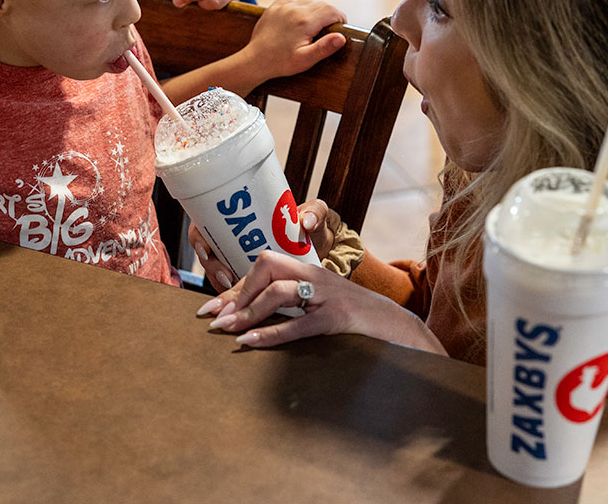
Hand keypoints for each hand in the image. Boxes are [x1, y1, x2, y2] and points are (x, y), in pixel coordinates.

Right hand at [188, 198, 332, 290]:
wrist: (319, 248)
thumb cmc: (312, 226)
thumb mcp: (316, 215)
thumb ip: (314, 213)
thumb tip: (307, 222)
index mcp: (241, 220)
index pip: (205, 225)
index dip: (199, 238)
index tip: (206, 250)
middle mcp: (234, 241)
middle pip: (208, 255)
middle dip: (213, 269)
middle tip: (225, 278)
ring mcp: (238, 262)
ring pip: (217, 275)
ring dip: (221, 287)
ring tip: (231, 295)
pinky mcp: (248, 282)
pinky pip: (232, 291)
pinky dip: (233, 301)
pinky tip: (239, 309)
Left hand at [194, 250, 446, 353]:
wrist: (398, 327)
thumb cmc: (354, 318)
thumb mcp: (319, 305)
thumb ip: (291, 305)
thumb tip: (249, 319)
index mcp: (309, 271)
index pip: (264, 267)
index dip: (234, 288)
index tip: (209, 308)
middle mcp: (316, 276)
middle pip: (267, 266)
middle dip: (238, 292)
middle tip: (216, 320)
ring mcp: (328, 296)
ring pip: (279, 292)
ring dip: (248, 311)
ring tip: (227, 331)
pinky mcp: (338, 318)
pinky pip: (298, 324)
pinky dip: (270, 333)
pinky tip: (249, 342)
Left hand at [242, 0, 346, 79]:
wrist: (254, 60)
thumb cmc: (280, 62)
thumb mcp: (305, 59)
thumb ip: (324, 47)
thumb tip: (341, 37)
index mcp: (305, 22)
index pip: (332, 11)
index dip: (340, 18)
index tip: (341, 27)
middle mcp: (295, 9)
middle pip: (322, 4)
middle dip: (330, 15)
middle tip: (330, 29)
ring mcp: (283, 6)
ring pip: (308, 1)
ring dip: (315, 11)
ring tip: (314, 26)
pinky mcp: (274, 7)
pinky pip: (293, 1)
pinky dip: (299, 7)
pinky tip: (298, 20)